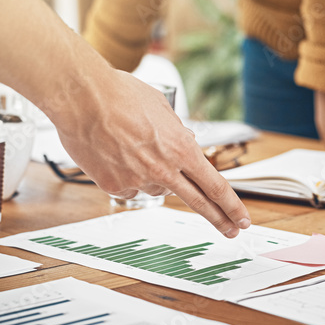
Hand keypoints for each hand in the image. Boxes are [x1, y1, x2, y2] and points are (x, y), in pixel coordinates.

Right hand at [52, 69, 250, 237]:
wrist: (82, 97)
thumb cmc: (120, 94)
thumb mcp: (162, 108)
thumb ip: (176, 132)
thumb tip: (184, 142)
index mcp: (180, 148)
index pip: (214, 184)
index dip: (231, 204)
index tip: (241, 217)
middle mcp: (163, 169)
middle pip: (197, 201)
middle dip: (219, 218)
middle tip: (232, 229)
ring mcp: (137, 180)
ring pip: (155, 187)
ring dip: (152, 174)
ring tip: (131, 145)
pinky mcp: (113, 185)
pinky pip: (128, 186)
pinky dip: (125, 174)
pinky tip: (114, 153)